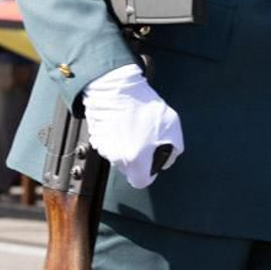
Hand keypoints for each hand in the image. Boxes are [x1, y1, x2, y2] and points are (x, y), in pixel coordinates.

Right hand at [81, 64, 183, 188]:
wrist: (117, 88)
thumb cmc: (143, 105)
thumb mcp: (172, 126)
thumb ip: (174, 149)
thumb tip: (169, 157)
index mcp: (136, 160)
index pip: (141, 182)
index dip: (149, 174)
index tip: (152, 163)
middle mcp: (117, 158)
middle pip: (129, 170)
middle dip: (138, 158)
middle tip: (145, 139)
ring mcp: (104, 148)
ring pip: (118, 157)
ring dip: (126, 148)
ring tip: (135, 127)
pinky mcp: (96, 138)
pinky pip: (109, 145)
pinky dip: (116, 138)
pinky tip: (124, 123)